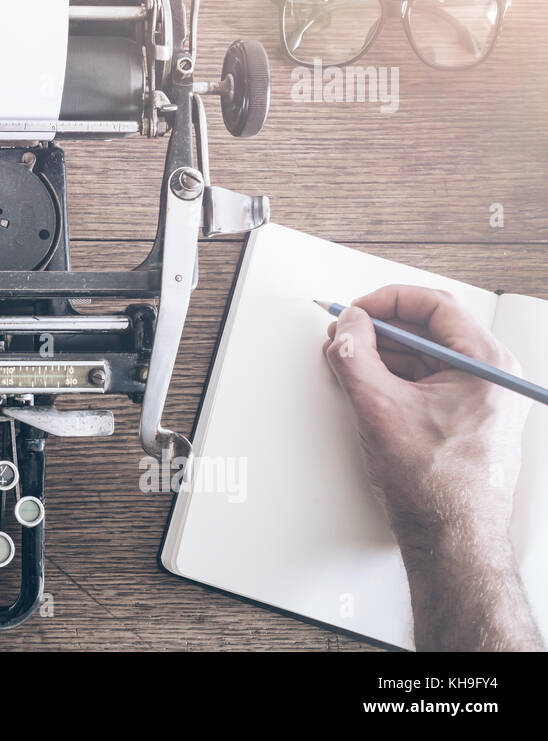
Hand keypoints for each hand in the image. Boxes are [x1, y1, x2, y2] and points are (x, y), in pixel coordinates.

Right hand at [323, 284, 540, 649]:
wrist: (453, 539)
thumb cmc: (435, 486)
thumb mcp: (379, 408)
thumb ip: (356, 355)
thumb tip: (348, 326)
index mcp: (487, 365)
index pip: (434, 305)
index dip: (385, 301)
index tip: (355, 310)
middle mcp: (494, 377)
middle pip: (430, 328)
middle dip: (381, 328)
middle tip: (345, 334)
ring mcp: (484, 398)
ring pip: (427, 355)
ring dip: (385, 353)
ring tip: (349, 363)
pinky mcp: (469, 417)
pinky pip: (430, 380)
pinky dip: (396, 377)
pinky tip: (368, 386)